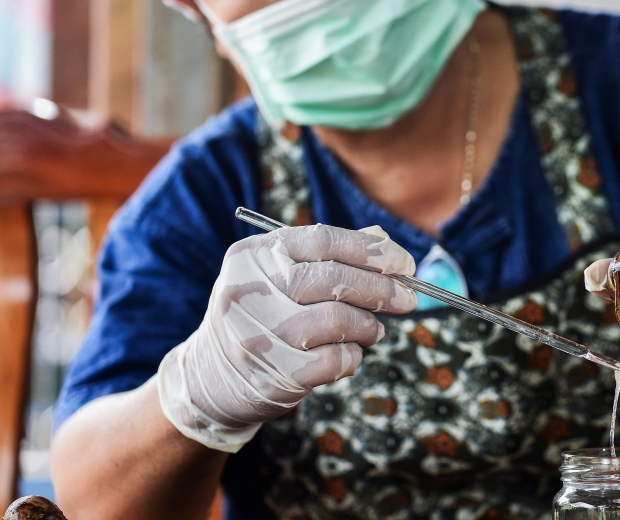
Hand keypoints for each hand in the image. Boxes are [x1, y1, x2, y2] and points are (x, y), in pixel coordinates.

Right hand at [157, 224, 416, 451]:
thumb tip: (384, 244)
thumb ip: (327, 257)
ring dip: (369, 325)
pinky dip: (353, 356)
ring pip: (338, 320)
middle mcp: (249, 290)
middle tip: (408, 299)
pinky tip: (350, 353)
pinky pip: (335, 359)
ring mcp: (259, 335)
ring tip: (373, 329)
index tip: (404, 264)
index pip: (322, 240)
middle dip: (381, 288)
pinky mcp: (274, 375)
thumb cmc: (261, 316)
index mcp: (252, 255)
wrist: (211, 379)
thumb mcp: (276, 276)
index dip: (370, 251)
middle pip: (333, 280)